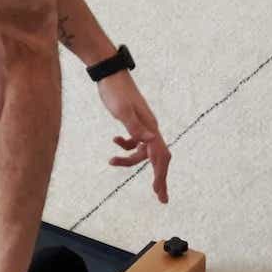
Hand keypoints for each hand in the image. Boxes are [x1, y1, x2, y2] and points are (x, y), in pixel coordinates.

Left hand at [98, 72, 170, 202]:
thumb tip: (151, 141)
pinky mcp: (134, 122)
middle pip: (159, 158)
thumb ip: (135, 127)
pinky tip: (114, 143)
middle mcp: (150, 128)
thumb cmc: (115, 91)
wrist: (109, 73)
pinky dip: (126, 146)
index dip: (160, 176)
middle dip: (159, 178)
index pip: (160, 156)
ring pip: (142, 151)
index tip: (159, 193)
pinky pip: (135, 141)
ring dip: (129, 160)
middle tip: (161, 198)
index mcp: (150, 127)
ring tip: (111, 161)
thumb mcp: (122, 111)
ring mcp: (143, 125)